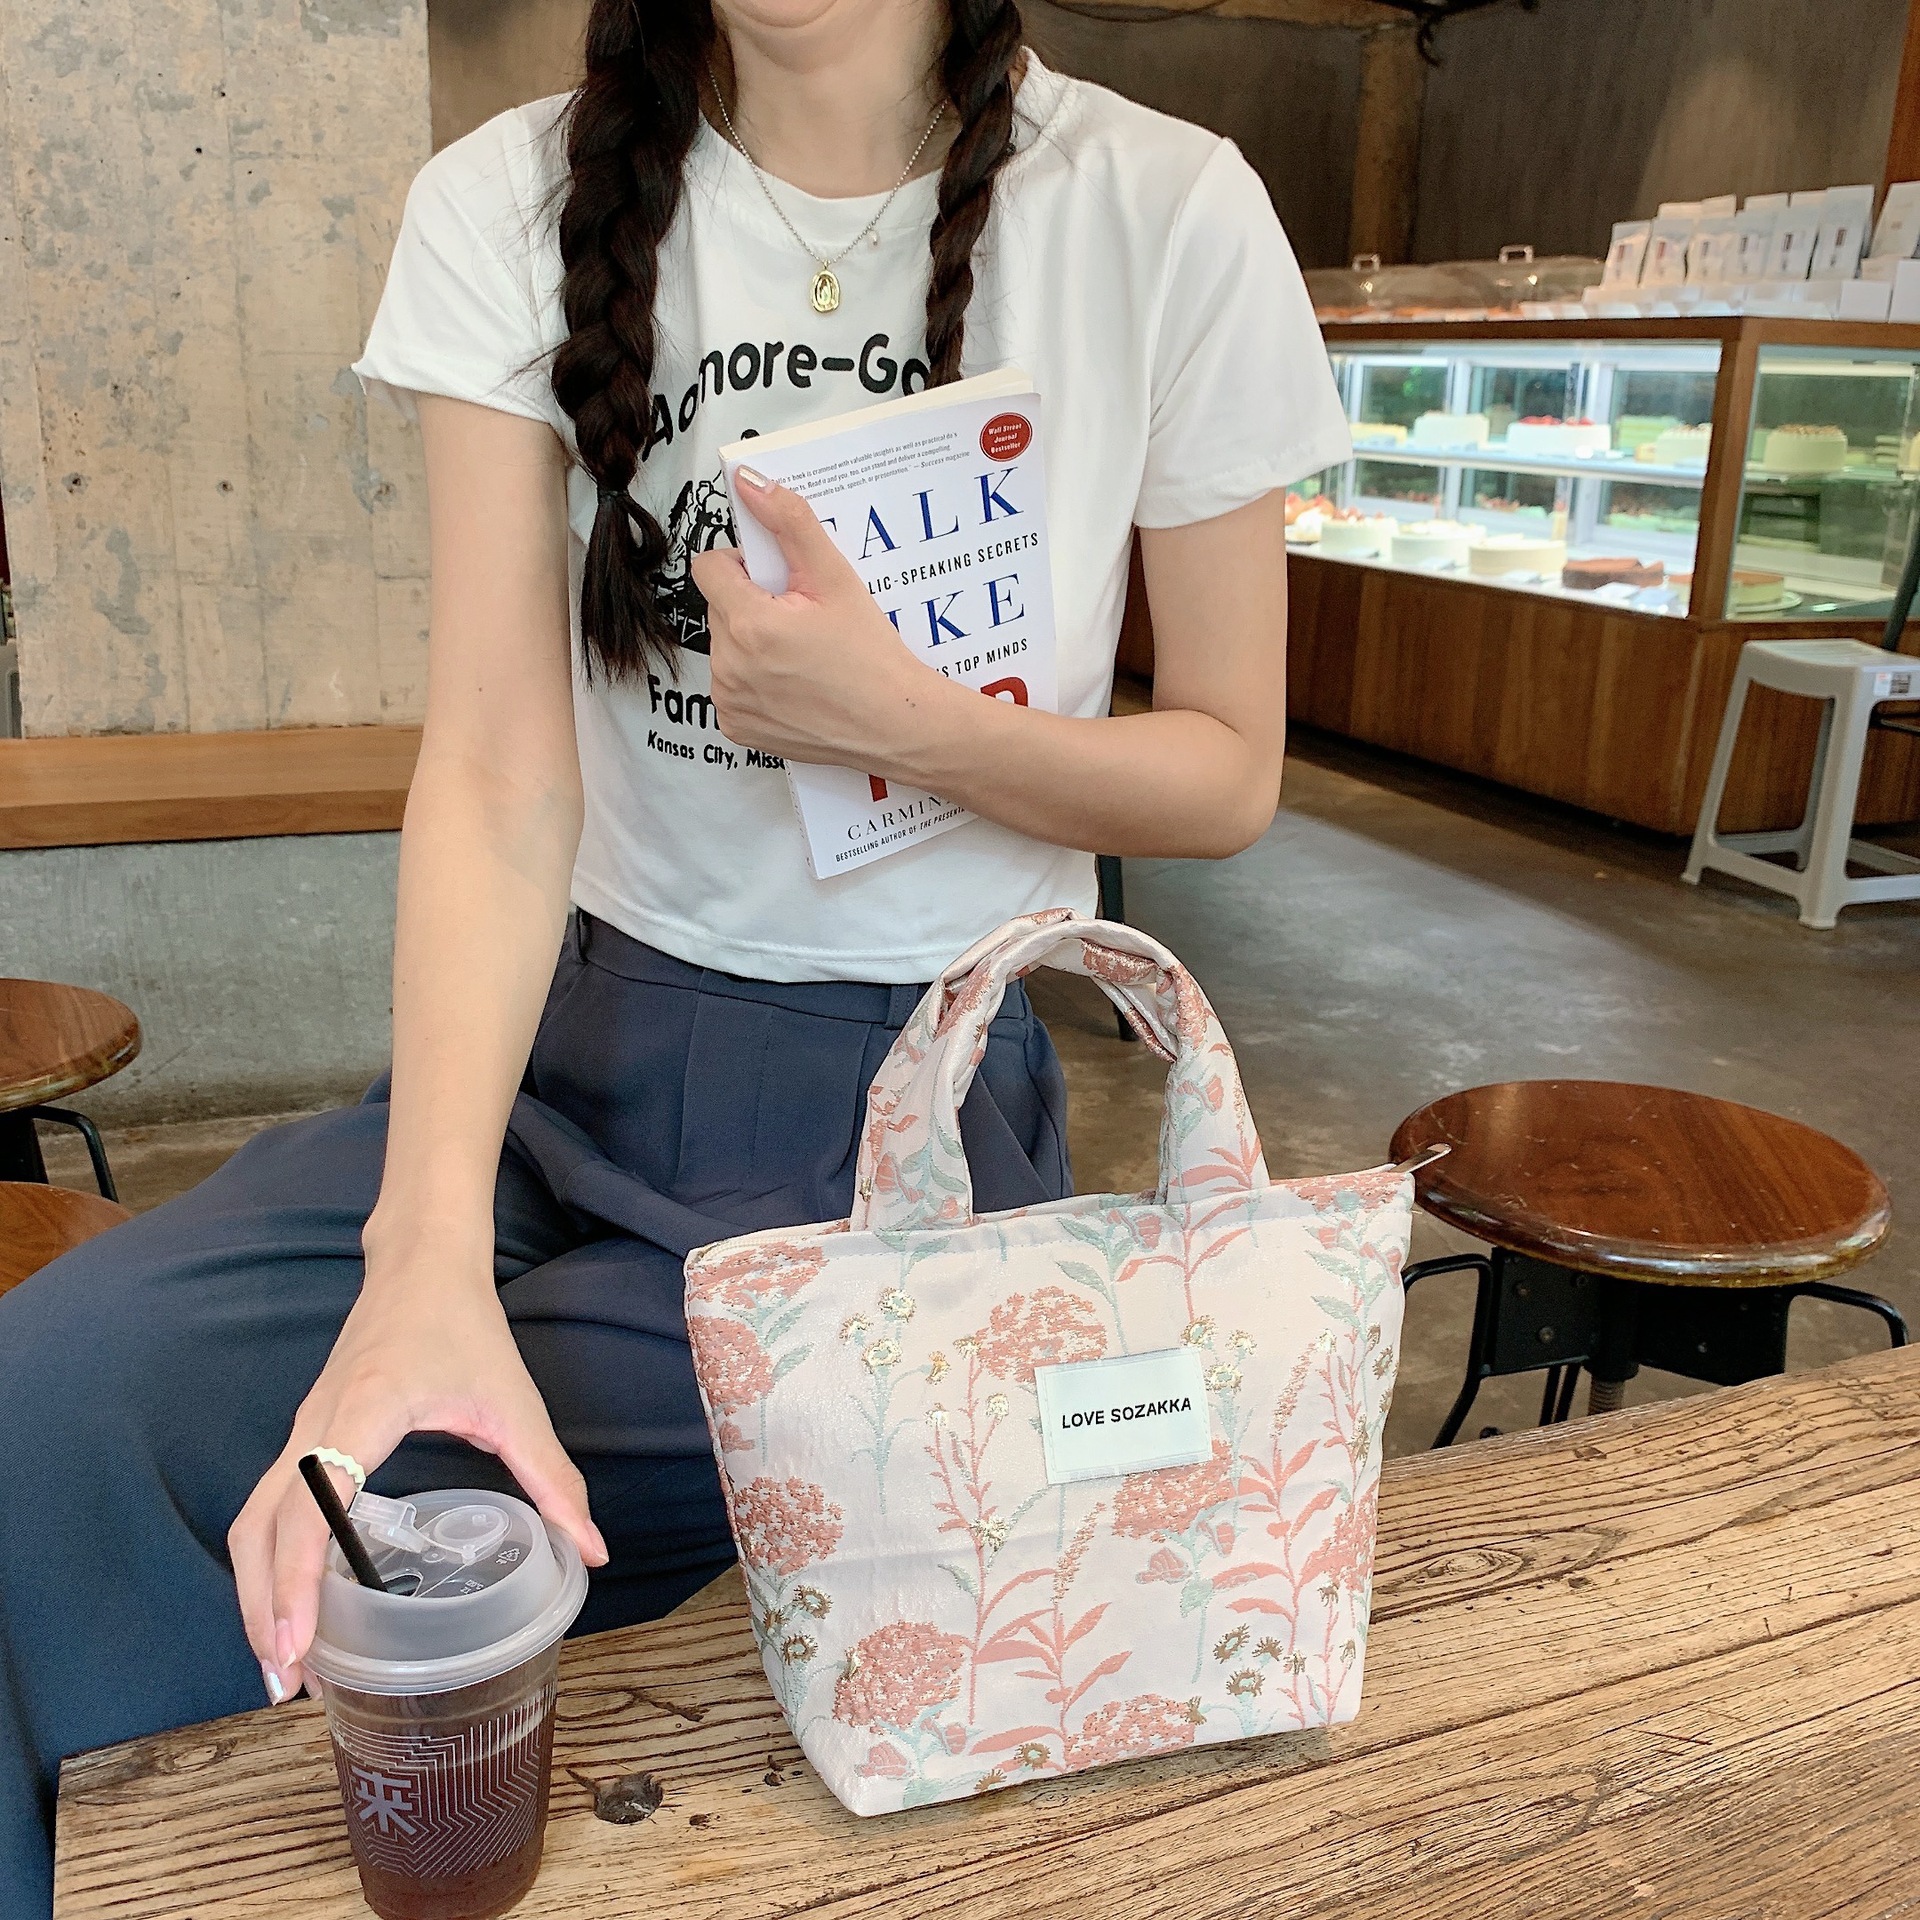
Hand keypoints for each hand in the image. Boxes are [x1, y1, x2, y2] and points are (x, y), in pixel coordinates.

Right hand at [228, 1225, 608, 1703]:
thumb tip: (591, 1550)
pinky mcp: (301, 1435)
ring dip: (257, 1591)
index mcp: (363, 1412)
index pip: (309, 1505)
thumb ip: (553, 1478)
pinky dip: (268, 1561)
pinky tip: (295, 1604)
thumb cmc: (463, 1324)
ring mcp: (299, 1428)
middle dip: (263, 1607)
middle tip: (287, 1680)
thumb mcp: (514, 1403)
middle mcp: (314, 1424)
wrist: (421, 1261)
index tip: (296, 1642)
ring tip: (283, 1661)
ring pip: (252, 1521)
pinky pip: (267, 1507)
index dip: (296, 1578)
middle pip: (260, 1528)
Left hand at [691, 471, 967, 773]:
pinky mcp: (737, 727)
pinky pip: (730, 688)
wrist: (896, 726)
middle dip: (752, 605)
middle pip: (720, 608)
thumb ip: (791, 523)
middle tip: (802, 621)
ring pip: (724, 647)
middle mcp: (729, 666)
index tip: (778, 581)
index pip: (710, 568)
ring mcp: (730, 701)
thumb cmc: (872, 656)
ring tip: (801, 656)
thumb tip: (751, 483)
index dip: (744, 566)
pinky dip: (754, 682)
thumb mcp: (836, 579)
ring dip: (751, 643)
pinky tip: (794, 686)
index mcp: (749, 622)